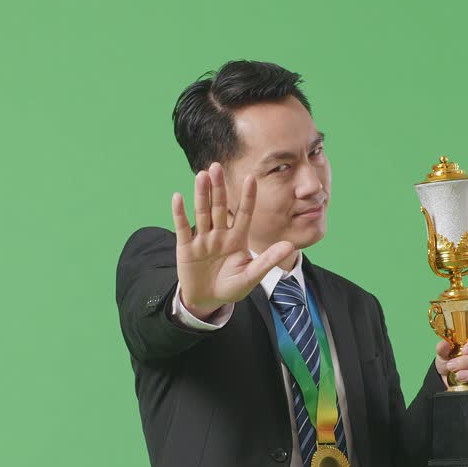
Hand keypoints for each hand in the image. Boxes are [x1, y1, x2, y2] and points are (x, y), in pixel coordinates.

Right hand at [171, 162, 294, 318]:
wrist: (208, 300)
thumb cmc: (231, 287)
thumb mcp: (252, 275)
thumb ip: (268, 260)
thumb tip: (289, 245)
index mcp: (237, 238)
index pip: (244, 213)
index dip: (247, 196)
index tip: (252, 177)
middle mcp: (220, 234)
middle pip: (219, 207)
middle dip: (219, 188)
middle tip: (217, 166)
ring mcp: (203, 239)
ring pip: (202, 213)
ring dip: (201, 195)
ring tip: (202, 175)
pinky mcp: (186, 248)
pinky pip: (183, 228)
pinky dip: (179, 213)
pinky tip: (178, 197)